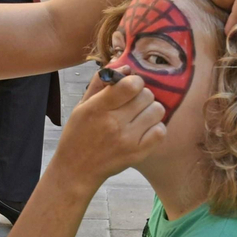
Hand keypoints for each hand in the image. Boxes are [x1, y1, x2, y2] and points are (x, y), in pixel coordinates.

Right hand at [53, 70, 164, 185]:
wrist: (76, 169)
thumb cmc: (78, 134)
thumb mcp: (82, 105)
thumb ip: (100, 82)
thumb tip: (125, 67)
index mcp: (98, 108)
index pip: (131, 84)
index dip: (135, 82)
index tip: (130, 87)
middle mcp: (114, 123)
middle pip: (147, 95)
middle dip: (142, 95)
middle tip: (133, 104)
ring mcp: (128, 140)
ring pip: (157, 111)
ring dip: (150, 110)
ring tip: (139, 116)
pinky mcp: (138, 153)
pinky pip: (160, 131)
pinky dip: (155, 127)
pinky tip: (144, 129)